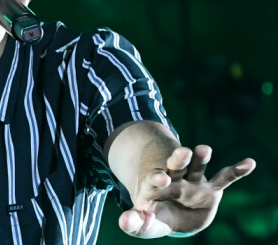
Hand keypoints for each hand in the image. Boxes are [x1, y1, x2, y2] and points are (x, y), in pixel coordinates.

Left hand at [119, 145, 255, 237]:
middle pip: (175, 166)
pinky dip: (236, 171)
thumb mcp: (144, 223)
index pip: (154, 179)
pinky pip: (224, 179)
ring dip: (200, 158)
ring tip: (205, 149)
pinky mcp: (210, 190)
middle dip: (178, 159)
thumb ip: (135, 222)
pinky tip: (249, 163)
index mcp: (155, 186)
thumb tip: (123, 222)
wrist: (169, 213)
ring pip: (196, 167)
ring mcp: (192, 183)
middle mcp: (174, 180)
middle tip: (182, 151)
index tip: (161, 178)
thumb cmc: (154, 217)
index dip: (157, 178)